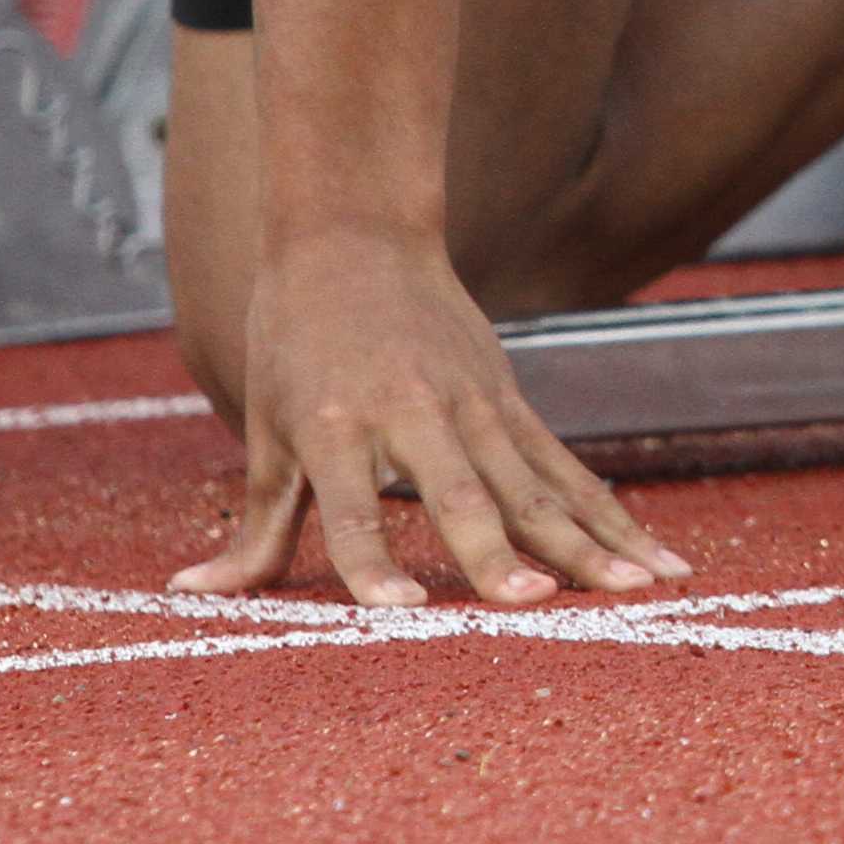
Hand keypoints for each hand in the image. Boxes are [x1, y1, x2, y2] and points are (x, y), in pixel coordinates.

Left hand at [173, 225, 686, 607]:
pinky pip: (566, 470)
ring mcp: (476, 405)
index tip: (402, 609)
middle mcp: (414, 412)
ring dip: (587, 540)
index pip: (354, 507)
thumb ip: (255, 525)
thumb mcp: (267, 428)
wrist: (358, 234)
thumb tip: (190, 598)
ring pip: (537, 485)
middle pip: (465, 494)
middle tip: (538, 604)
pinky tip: (654, 558)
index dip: (375, 559)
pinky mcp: (512, 402)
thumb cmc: (295, 337)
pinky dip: (611, 515)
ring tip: (637, 589)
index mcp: (336, 424)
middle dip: (503, 553)